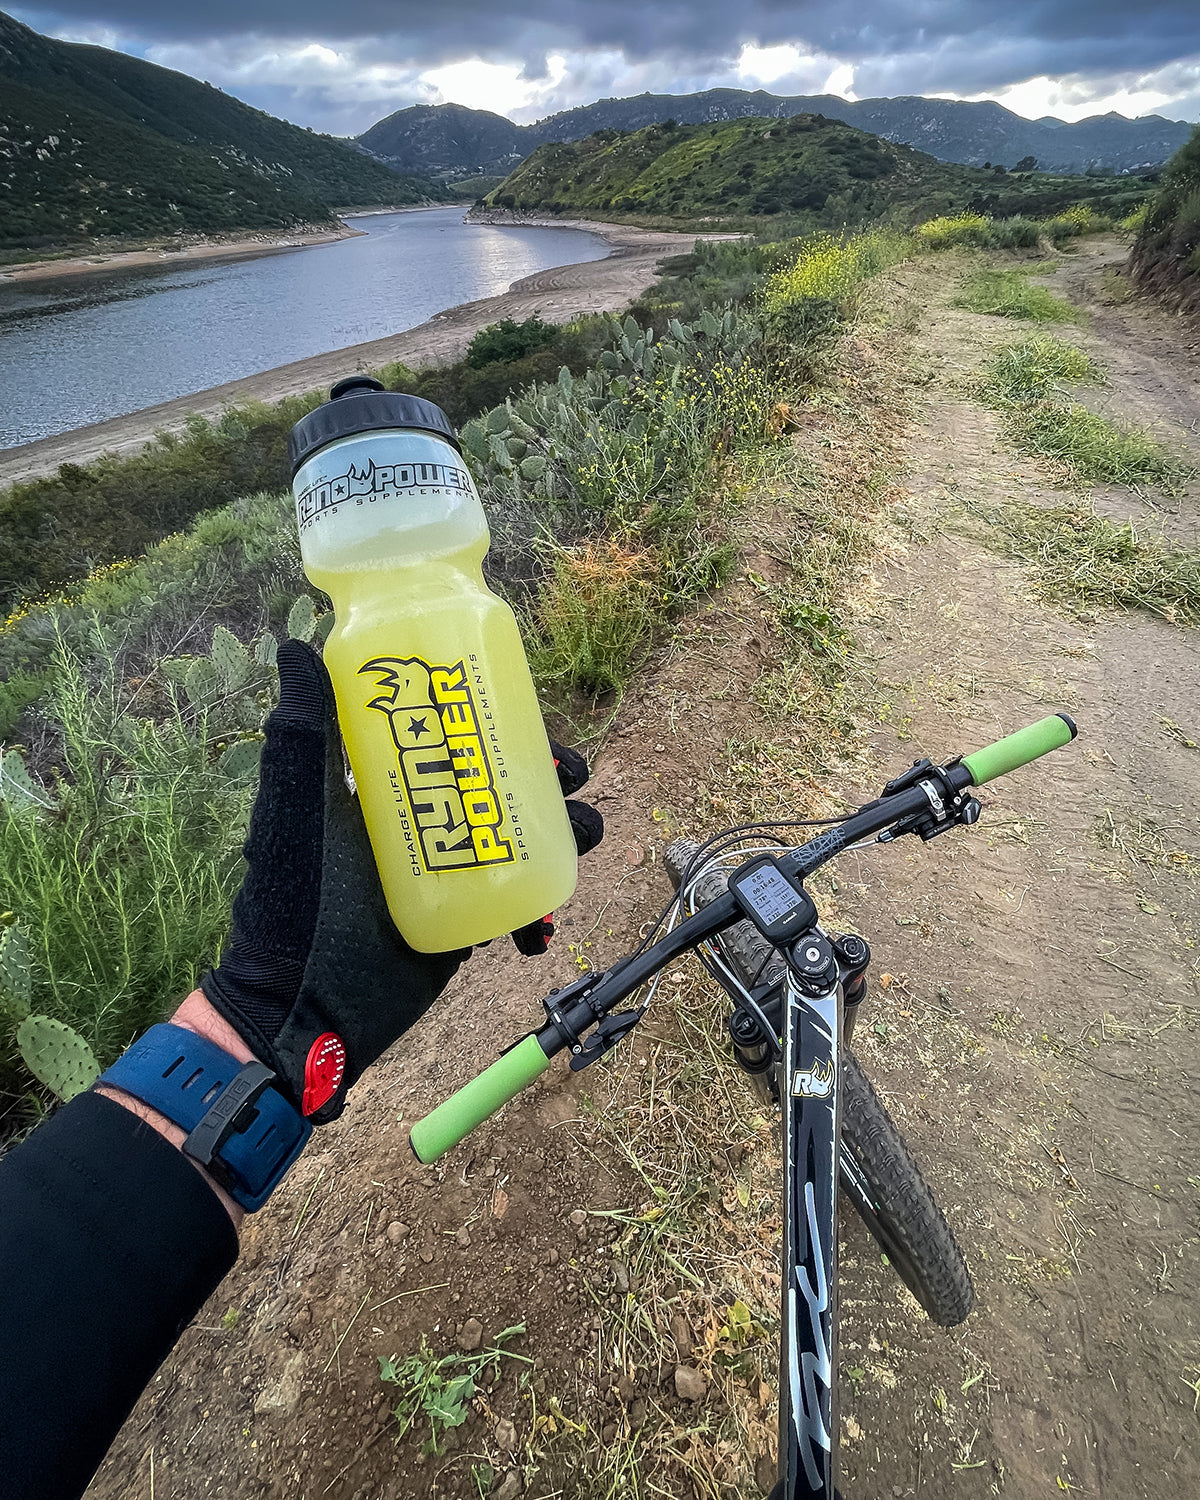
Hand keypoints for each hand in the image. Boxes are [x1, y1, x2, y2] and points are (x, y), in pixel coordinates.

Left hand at [200, 642, 600, 1122]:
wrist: (300, 1008)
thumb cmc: (292, 900)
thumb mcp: (299, 805)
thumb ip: (303, 730)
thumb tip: (296, 643)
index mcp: (388, 790)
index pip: (456, 741)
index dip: (502, 727)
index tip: (535, 724)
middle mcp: (423, 825)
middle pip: (501, 785)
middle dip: (546, 779)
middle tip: (571, 779)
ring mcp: (445, 876)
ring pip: (522, 842)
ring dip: (563, 836)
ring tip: (583, 838)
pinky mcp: (462, 926)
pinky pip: (516, 907)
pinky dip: (538, 913)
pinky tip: (540, 928)